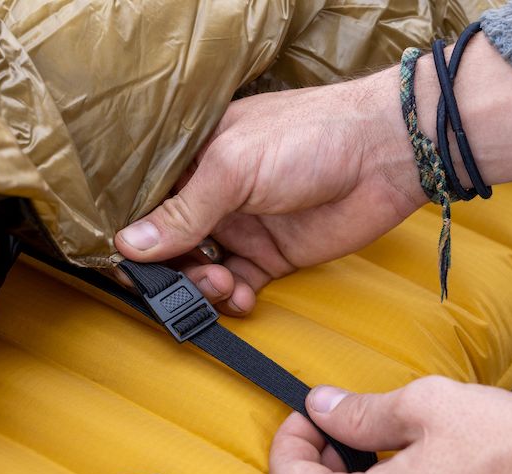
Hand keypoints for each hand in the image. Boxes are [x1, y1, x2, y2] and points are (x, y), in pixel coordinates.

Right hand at [115, 68, 423, 315]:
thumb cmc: (310, 137)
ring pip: (200, 270)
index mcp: (193, 159)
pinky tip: (240, 298)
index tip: (128, 264)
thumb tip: (130, 243)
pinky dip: (233, 299)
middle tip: (183, 282)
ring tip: (220, 284)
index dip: (134, 235)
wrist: (384, 155)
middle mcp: (212, 194)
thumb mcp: (233, 167)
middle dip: (169, 270)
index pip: (147, 203)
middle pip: (169, 244)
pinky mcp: (272, 255)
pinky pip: (238, 286)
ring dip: (201, 287)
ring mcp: (242, 226)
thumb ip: (183, 210)